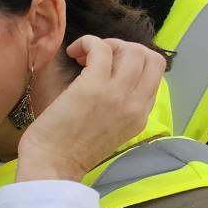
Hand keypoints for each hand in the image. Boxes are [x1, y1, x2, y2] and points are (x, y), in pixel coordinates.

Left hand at [15, 36, 164, 183]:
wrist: (52, 165)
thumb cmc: (70, 150)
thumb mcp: (111, 131)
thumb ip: (121, 109)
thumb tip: (115, 80)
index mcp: (141, 116)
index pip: (155, 76)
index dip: (132, 63)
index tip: (108, 68)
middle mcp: (136, 104)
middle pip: (151, 58)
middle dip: (125, 49)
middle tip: (97, 58)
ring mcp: (117, 95)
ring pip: (132, 50)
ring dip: (107, 44)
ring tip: (84, 57)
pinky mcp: (93, 86)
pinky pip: (101, 48)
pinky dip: (88, 42)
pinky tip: (73, 52)